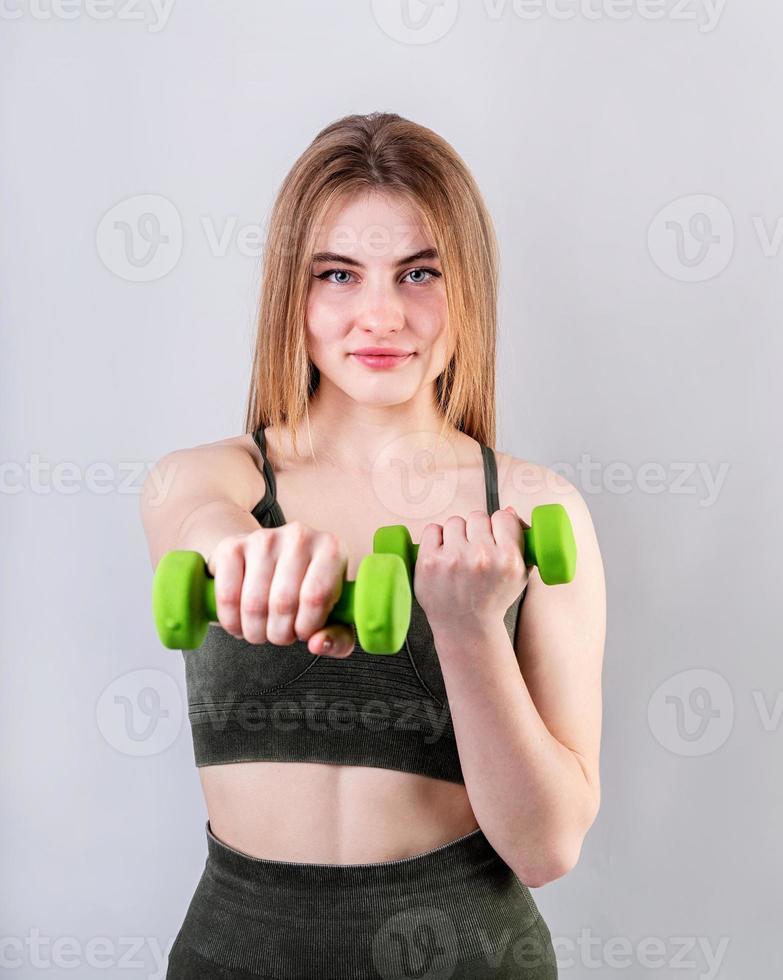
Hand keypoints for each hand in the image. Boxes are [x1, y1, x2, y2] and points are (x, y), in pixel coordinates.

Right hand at [207, 523, 354, 656]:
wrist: (272, 561)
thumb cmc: (307, 591)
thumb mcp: (332, 617)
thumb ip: (337, 638)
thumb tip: (317, 644)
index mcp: (332, 549)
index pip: (315, 596)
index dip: (306, 627)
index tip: (302, 633)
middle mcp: (299, 536)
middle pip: (283, 602)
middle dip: (279, 633)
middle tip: (280, 635)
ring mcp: (263, 538)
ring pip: (254, 603)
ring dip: (255, 631)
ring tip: (261, 631)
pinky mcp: (232, 546)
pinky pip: (227, 596)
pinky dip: (231, 621)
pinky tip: (239, 624)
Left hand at [413, 506, 528, 634]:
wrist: (465, 626)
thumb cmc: (491, 599)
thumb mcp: (518, 575)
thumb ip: (519, 542)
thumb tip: (509, 510)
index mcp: (508, 560)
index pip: (503, 517)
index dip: (498, 526)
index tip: (494, 537)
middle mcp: (482, 558)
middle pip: (478, 516)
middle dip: (476, 531)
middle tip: (475, 550)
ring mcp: (453, 559)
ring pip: (455, 521)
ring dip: (456, 534)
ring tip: (459, 555)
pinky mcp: (429, 561)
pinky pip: (432, 529)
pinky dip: (436, 538)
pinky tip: (443, 554)